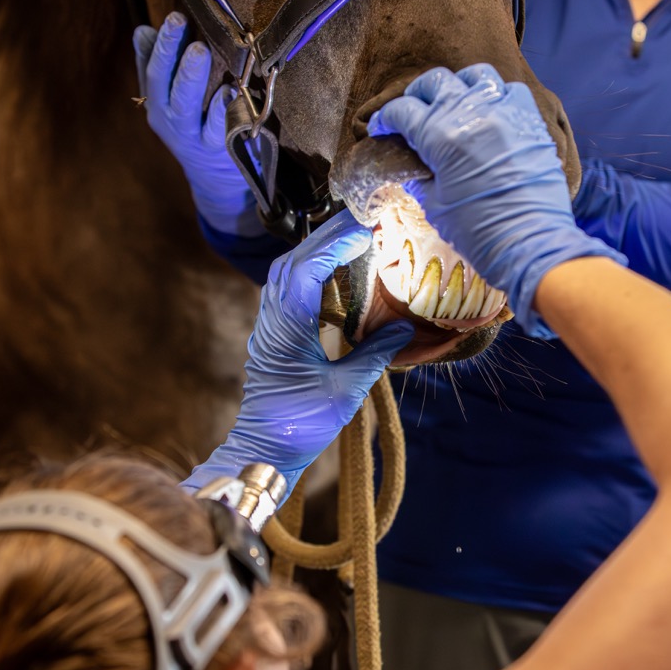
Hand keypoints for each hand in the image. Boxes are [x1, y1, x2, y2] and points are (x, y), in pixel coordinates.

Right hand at [134, 12, 265, 235]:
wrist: (215, 181)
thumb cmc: (194, 128)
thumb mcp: (170, 102)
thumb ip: (157, 68)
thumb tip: (142, 31)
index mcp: (158, 105)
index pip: (154, 71)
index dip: (161, 44)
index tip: (172, 16)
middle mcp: (173, 121)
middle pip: (166, 86)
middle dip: (172, 53)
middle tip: (180, 22)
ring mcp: (195, 137)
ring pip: (188, 107)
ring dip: (192, 77)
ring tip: (200, 51)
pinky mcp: (220, 150)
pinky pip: (219, 130)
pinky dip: (222, 111)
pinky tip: (228, 91)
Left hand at [182, 211, 413, 497]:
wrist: (264, 449)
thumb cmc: (302, 424)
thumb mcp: (347, 390)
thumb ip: (375, 353)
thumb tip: (406, 325)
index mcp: (287, 328)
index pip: (306, 270)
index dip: (334, 245)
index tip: (365, 229)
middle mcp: (272, 318)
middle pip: (294, 261)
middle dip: (327, 236)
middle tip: (364, 219)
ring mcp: (269, 324)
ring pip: (286, 271)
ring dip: (316, 249)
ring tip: (352, 237)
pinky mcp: (273, 333)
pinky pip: (288, 287)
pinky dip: (311, 269)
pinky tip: (335, 270)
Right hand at [368, 64, 622, 337]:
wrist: (530, 242)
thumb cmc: (479, 231)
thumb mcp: (436, 205)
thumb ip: (420, 178)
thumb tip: (412, 166)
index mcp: (439, 135)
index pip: (401, 110)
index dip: (385, 119)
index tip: (382, 129)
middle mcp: (470, 113)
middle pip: (434, 82)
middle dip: (417, 95)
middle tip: (413, 113)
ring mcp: (503, 110)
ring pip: (473, 75)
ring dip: (457, 86)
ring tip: (453, 103)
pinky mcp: (529, 118)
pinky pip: (509, 89)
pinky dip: (495, 95)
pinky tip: (489, 112)